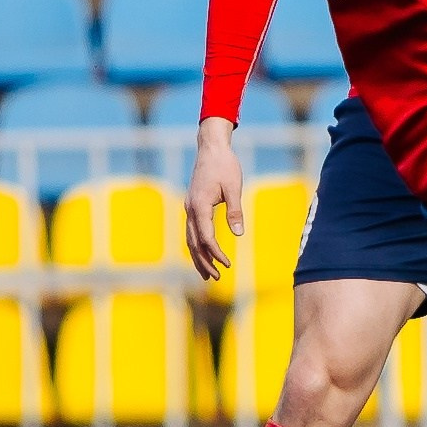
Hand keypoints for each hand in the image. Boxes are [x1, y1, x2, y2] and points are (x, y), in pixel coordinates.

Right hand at [184, 117, 243, 280]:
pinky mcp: (192, 206)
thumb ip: (235, 211)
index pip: (206, 237)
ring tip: (208, 273)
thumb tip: (238, 234)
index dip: (216, 253)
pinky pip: (192, 230)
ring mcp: (189, 208)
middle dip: (204, 262)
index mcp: (200, 206)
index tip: (228, 264)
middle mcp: (190, 210)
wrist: (211, 149)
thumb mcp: (234, 188)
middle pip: (194, 243)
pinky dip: (197, 244)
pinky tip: (205, 253)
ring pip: (190, 239)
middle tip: (216, 278)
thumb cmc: (225, 166)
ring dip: (198, 257)